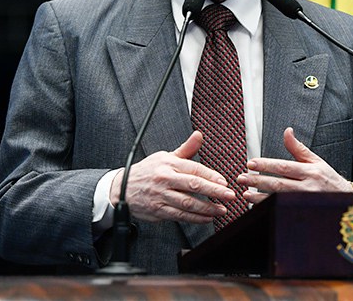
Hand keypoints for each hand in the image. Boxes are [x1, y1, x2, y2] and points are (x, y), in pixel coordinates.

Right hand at [110, 131, 234, 223]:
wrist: (122, 189)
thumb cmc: (147, 172)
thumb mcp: (165, 156)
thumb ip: (186, 149)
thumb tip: (199, 135)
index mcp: (168, 163)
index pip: (194, 168)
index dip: (211, 176)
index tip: (224, 182)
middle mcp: (164, 179)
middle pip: (193, 185)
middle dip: (214, 191)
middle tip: (229, 195)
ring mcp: (160, 196)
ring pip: (188, 203)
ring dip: (207, 208)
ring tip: (221, 210)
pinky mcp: (158, 210)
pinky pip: (180, 216)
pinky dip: (195, 218)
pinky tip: (206, 218)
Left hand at [237, 127, 350, 203]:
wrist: (347, 201)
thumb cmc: (329, 179)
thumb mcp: (316, 161)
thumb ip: (298, 148)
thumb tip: (287, 131)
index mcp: (310, 171)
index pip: (283, 167)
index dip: (266, 165)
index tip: (251, 164)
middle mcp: (308, 187)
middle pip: (278, 184)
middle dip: (258, 181)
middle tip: (241, 178)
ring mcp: (306, 202)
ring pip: (279, 199)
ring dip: (260, 197)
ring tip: (246, 194)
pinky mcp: (304, 213)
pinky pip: (283, 210)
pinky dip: (270, 208)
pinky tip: (259, 206)